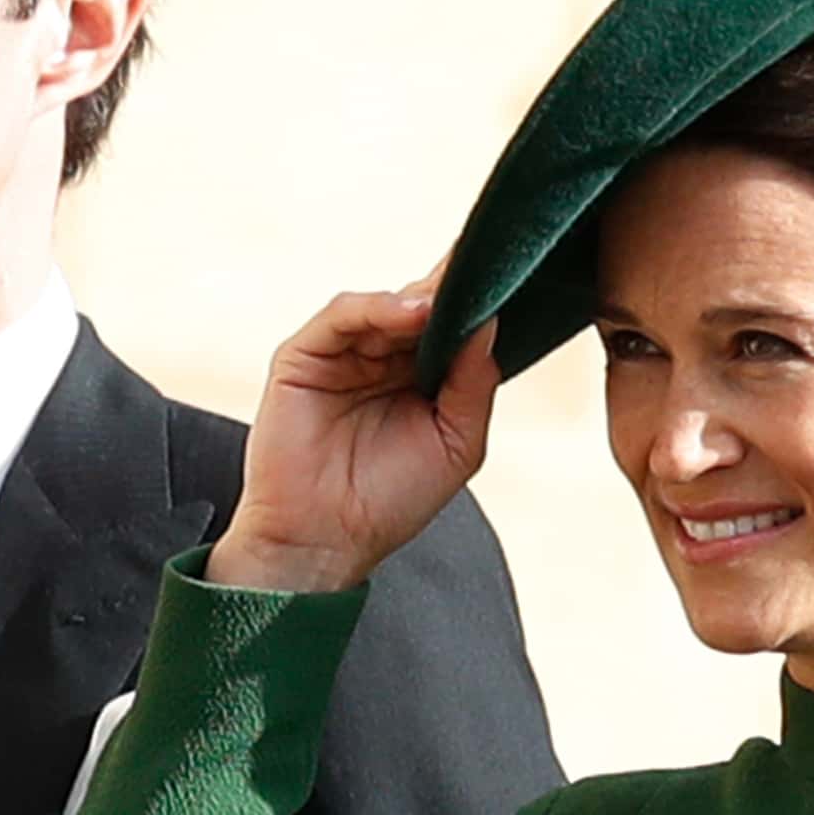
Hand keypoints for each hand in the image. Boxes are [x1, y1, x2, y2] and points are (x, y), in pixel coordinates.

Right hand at [208, 285, 497, 598]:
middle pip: (421, 305)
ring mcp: (342, 354)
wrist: (325, 542)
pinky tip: (412, 314)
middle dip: (452, 291)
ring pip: (386, 305)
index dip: (476, 303)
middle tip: (486, 272)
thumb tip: (489, 323)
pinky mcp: (304, 356)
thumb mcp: (456, 445)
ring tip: (449, 301)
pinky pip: (343, 315)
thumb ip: (475, 385)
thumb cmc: (389, 504)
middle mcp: (381, 359)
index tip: (509, 278)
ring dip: (421, 299)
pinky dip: (378, 307)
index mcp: (418, 378)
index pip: (450, 326)